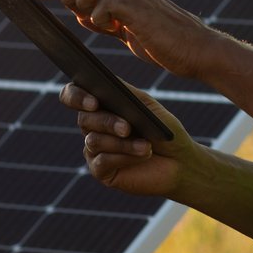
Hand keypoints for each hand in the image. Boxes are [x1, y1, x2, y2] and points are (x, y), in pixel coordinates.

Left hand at [30, 0, 221, 79]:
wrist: (198, 51)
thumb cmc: (166, 42)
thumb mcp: (128, 29)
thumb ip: (106, 19)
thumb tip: (81, 14)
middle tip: (79, 16)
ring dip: (83, 3)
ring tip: (98, 25)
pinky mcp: (139, 10)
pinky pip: (106, 3)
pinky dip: (99, 18)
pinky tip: (113, 30)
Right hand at [60, 81, 203, 200]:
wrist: (180, 161)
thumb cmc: (163, 130)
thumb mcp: (148, 106)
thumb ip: (127, 92)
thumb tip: (107, 81)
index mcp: (101, 106)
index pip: (73, 95)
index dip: (76, 96)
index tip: (93, 101)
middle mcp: (93, 127)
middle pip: (84, 119)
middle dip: (107, 122)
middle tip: (127, 127)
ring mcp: (94, 150)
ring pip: (94, 141)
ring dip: (122, 143)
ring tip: (146, 145)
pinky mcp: (101, 171)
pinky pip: (102, 162)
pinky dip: (124, 157)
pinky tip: (143, 154)